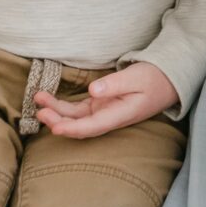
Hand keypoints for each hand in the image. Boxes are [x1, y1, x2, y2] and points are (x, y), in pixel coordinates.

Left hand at [34, 61, 176, 138]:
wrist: (166, 81)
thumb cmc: (154, 78)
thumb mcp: (137, 77)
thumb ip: (115, 84)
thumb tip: (92, 90)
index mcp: (119, 115)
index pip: (91, 127)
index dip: (71, 129)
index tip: (54, 126)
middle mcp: (108, 118)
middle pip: (79, 126)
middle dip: (57, 120)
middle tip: (40, 110)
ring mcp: (103, 112)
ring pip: (75, 117)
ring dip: (56, 111)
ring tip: (39, 99)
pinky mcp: (99, 105)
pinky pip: (77, 110)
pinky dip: (62, 106)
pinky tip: (48, 100)